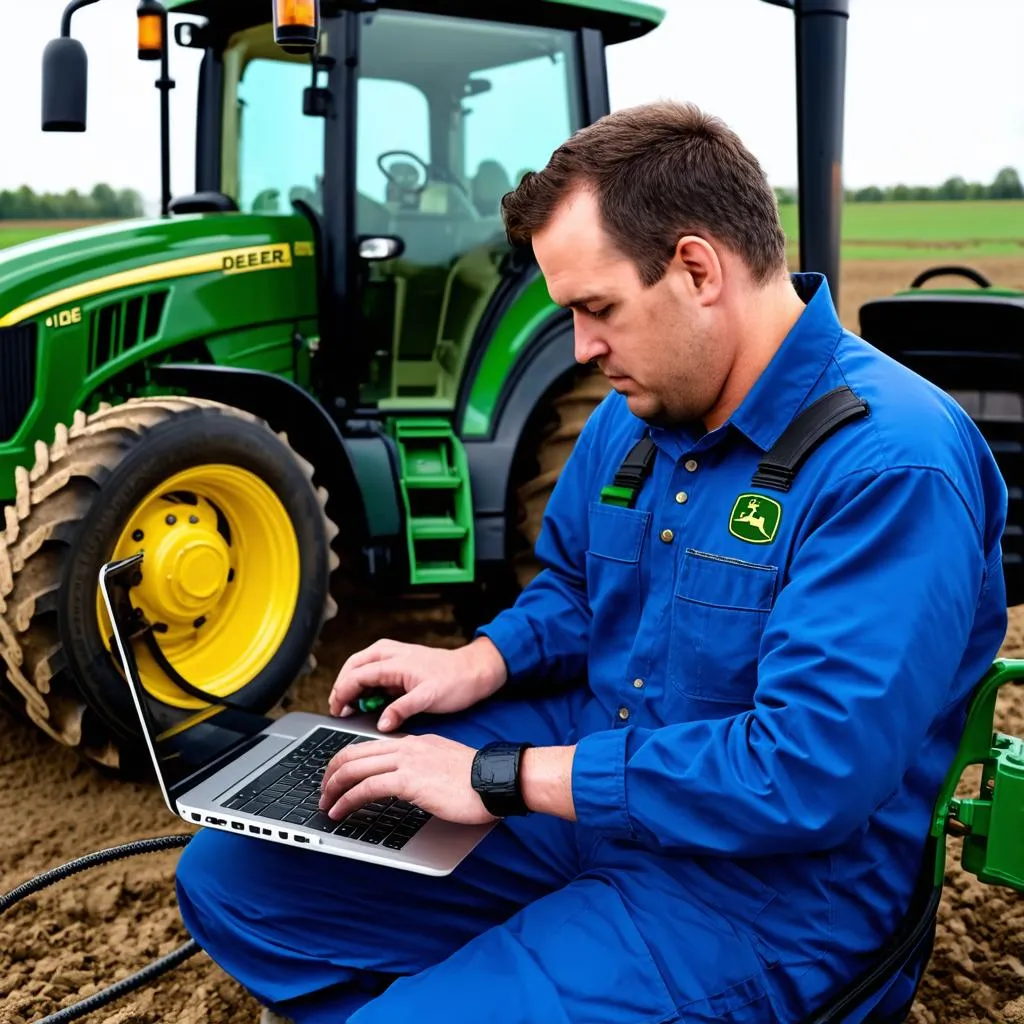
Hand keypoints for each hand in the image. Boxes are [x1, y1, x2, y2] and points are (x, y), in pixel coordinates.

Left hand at [319, 734, 495, 824]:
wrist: (497, 780)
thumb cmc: (478, 780)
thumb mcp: (444, 767)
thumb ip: (423, 769)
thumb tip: (408, 784)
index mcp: (415, 743)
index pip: (369, 746)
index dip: (346, 762)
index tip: (337, 777)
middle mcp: (407, 747)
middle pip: (354, 753)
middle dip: (331, 773)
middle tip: (323, 791)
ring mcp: (407, 762)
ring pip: (355, 768)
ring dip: (334, 788)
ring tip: (325, 805)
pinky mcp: (409, 781)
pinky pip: (367, 787)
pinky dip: (348, 800)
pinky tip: (341, 811)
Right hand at [328, 637, 506, 730]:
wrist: (475, 671)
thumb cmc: (455, 682)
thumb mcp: (429, 699)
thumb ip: (401, 710)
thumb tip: (381, 724)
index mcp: (394, 661)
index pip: (356, 676)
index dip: (342, 694)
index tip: (337, 712)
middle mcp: (390, 653)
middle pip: (353, 666)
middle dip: (342, 686)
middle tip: (338, 709)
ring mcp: (394, 655)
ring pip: (361, 665)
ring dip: (352, 683)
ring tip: (348, 705)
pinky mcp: (399, 661)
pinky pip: (373, 669)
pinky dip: (365, 682)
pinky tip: (367, 698)